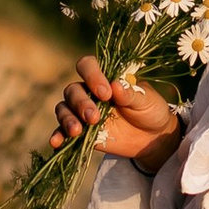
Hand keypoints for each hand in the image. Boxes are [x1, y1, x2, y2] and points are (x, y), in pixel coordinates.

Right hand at [52, 56, 181, 165]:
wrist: (153, 138)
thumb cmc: (150, 111)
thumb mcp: (146, 100)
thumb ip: (130, 94)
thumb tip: (115, 86)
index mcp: (104, 78)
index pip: (87, 66)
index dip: (91, 76)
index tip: (105, 93)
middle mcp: (89, 92)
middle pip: (73, 90)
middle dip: (81, 103)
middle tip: (94, 118)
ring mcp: (82, 112)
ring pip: (64, 108)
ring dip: (67, 118)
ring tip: (77, 131)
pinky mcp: (81, 132)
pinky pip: (62, 131)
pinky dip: (58, 135)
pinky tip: (56, 143)